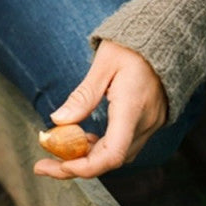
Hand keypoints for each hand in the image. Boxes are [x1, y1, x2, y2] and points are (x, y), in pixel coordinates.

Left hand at [34, 40, 166, 179]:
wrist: (165, 37)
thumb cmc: (131, 46)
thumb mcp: (103, 64)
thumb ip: (83, 96)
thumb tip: (57, 121)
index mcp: (133, 108)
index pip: (113, 154)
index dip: (85, 167)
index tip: (59, 167)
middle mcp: (145, 122)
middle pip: (110, 160)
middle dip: (74, 168)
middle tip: (41, 166)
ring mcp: (149, 124)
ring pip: (115, 156)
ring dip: (86, 158)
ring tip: (56, 152)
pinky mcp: (148, 123)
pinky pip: (122, 145)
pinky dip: (99, 148)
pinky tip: (81, 140)